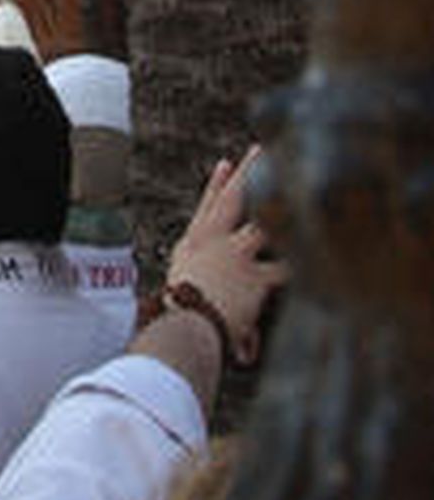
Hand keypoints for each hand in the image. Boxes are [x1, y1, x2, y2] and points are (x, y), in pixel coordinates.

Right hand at [166, 146, 286, 365]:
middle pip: (234, 199)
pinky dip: (303, 263)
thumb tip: (242, 350)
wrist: (183, 323)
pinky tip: (325, 246)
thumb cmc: (175, 315)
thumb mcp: (186, 302)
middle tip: (260, 149)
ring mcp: (236, 254)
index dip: (217, 185)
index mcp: (193, 243)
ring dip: (279, 202)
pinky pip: (286, 267)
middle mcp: (214, 241)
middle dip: (248, 172)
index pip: (206, 206)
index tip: (225, 164)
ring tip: (296, 179)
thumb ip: (211, 311)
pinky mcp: (255, 275)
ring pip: (263, 220)